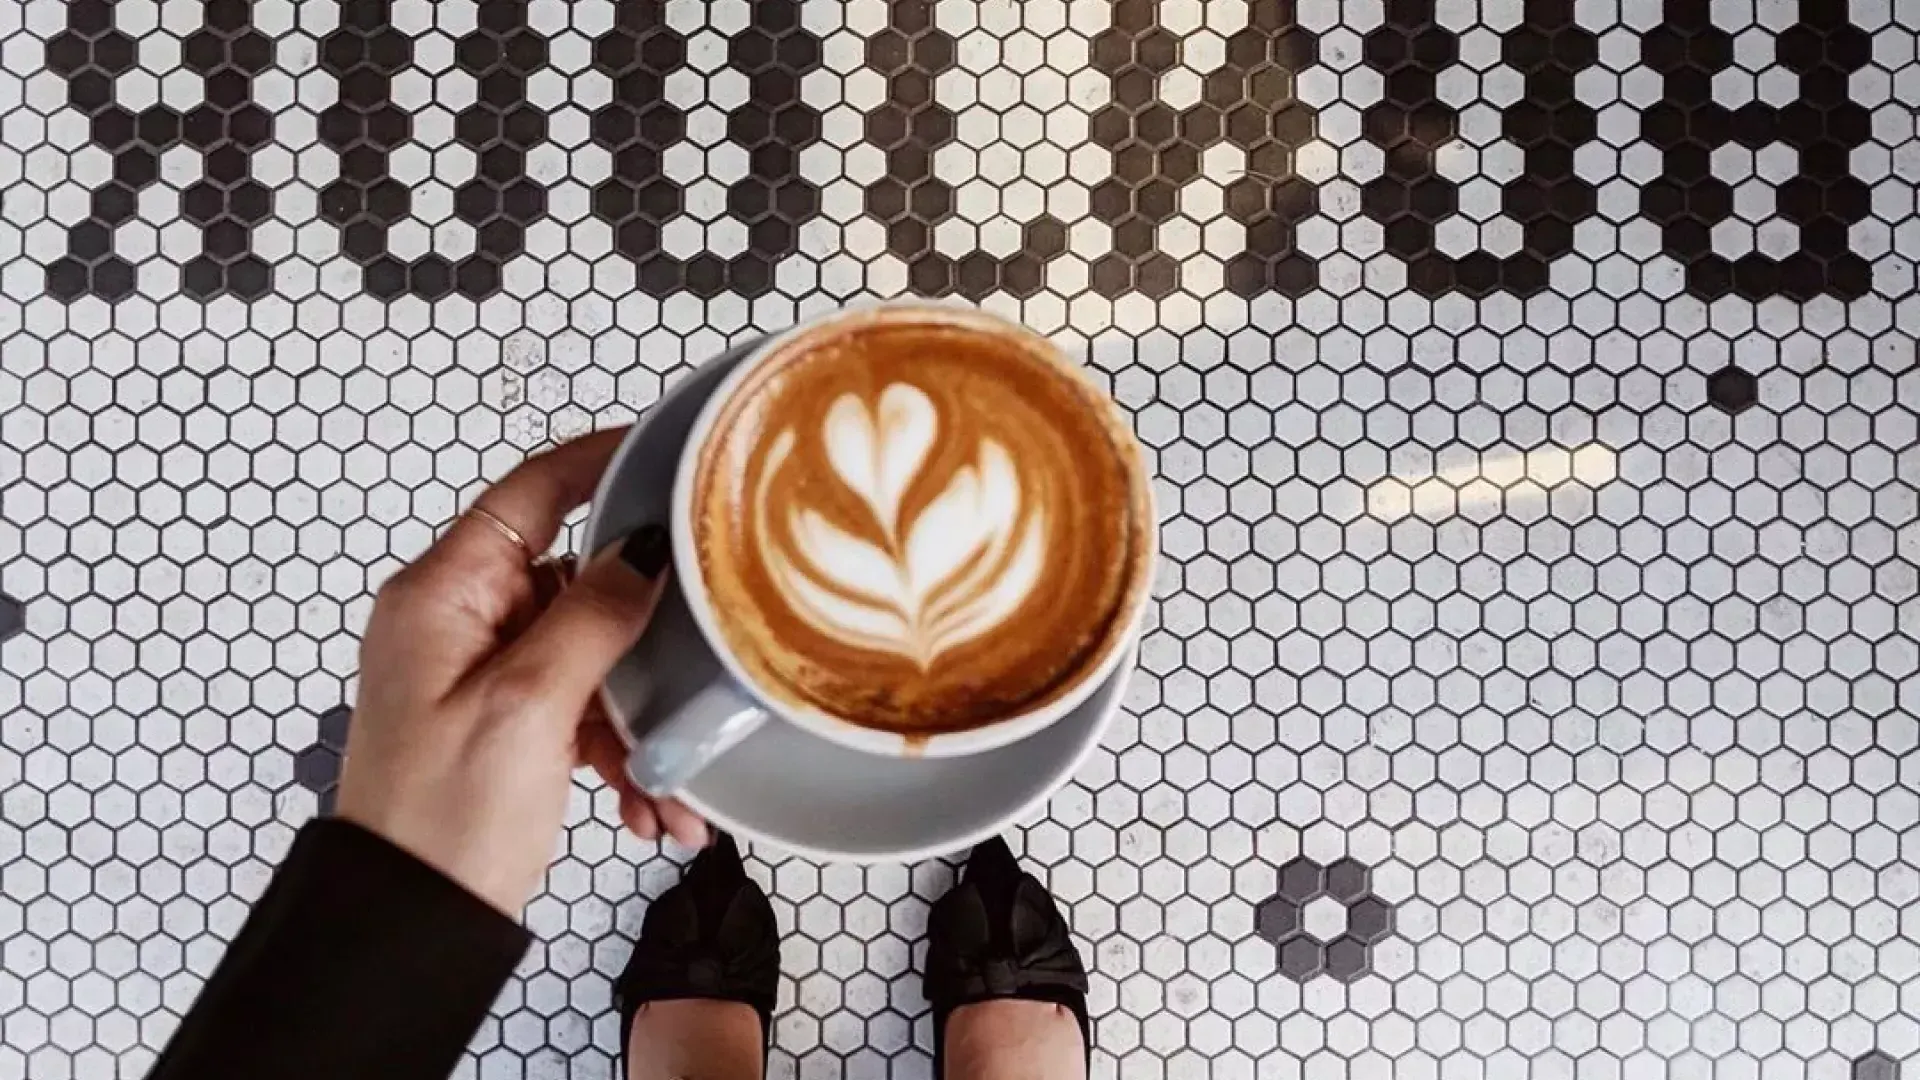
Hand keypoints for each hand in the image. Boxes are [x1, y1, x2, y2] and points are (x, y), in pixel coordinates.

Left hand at [336, 428, 708, 915]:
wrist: (410, 924)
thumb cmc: (439, 820)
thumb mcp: (530, 707)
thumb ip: (592, 617)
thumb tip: (644, 550)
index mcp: (443, 595)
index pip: (533, 492)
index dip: (604, 462)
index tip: (671, 450)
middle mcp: (459, 620)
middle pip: (577, 579)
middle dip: (643, 635)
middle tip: (699, 658)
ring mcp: (482, 671)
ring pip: (592, 653)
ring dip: (640, 716)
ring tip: (671, 780)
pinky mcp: (505, 719)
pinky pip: (583, 707)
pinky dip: (622, 750)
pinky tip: (651, 801)